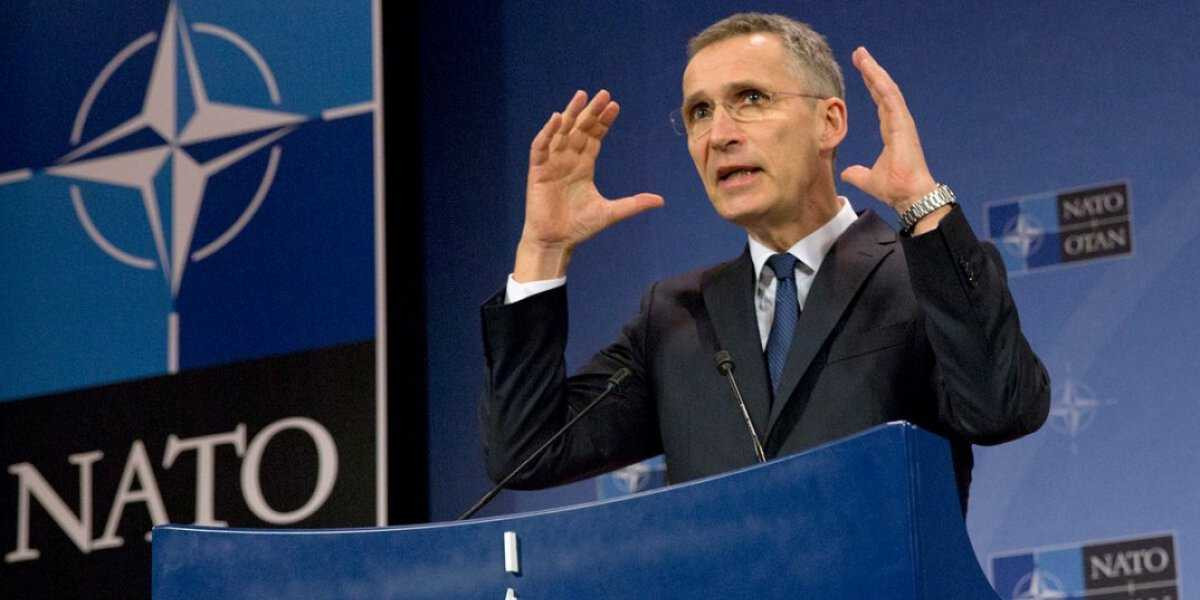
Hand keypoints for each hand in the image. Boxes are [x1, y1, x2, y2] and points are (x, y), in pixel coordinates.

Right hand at [514, 90, 662, 280]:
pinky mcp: (537, 172)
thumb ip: (634, 204)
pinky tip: (556, 119)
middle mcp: (567, 160)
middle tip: (603, 93)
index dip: (603, 121)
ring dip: (570, 114)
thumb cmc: (579, 227)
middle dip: (591, 111)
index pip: (594, 136)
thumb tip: (660, 201)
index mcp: (583, 166)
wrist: (556, 242)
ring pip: (561, 132)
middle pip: (580, 129)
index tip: (615, 105)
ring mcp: (552, 164)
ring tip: (581, 96)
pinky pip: (541, 147)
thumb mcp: (610, 213)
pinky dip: (547, 133)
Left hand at [839, 48, 938, 216]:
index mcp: (891, 130)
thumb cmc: (895, 188)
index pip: (880, 101)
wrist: (908, 196)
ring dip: (875, 71)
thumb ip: (858, 173)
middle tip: (859, 53)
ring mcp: (902, 122)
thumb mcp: (868, 179)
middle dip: (871, 71)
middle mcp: (898, 122)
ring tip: (862, 55)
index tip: (861, 68)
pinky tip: (872, 71)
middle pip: (883, 90)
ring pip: (887, 90)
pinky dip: (881, 83)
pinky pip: (891, 99)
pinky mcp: (903, 125)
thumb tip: (847, 173)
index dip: (871, 84)